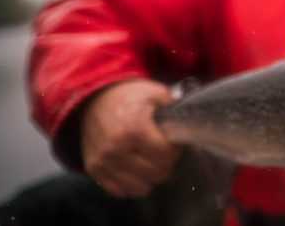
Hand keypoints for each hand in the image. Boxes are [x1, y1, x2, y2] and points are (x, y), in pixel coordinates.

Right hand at [80, 79, 181, 197]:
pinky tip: (135, 170)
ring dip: (150, 176)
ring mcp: (103, 161)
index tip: (171, 142)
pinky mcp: (94, 169)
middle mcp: (116, 148)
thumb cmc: (130, 97)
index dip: (174, 149)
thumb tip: (192, 129)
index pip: (167, 156)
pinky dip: (132, 184)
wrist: (93, 98)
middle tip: (161, 151)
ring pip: (141, 186)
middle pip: (157, 173)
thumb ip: (176, 111)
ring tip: (149, 160)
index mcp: (134, 129)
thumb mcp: (156, 94)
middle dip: (165, 163)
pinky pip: (121, 190)